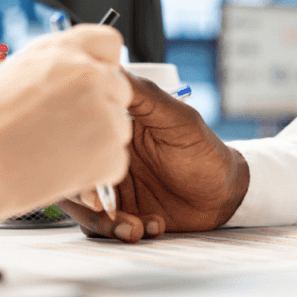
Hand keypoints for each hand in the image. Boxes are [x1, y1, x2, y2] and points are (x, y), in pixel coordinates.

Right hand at [0, 25, 132, 217]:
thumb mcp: (14, 74)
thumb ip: (51, 70)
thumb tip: (67, 79)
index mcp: (64, 49)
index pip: (108, 43)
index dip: (100, 66)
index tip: (88, 84)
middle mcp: (89, 73)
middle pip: (118, 89)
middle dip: (99, 109)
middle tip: (65, 130)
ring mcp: (103, 111)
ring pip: (118, 128)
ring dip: (97, 143)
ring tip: (53, 154)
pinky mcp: (108, 150)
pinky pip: (115, 163)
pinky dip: (95, 173)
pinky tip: (60, 172)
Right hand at [58, 74, 248, 242]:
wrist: (226, 194)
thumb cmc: (205, 150)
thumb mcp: (176, 118)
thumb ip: (142, 94)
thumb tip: (109, 65)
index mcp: (111, 129)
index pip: (74, 140)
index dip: (75, 162)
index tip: (93, 182)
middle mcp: (105, 157)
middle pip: (70, 179)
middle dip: (87, 202)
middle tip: (110, 211)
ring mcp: (111, 188)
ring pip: (83, 210)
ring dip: (107, 224)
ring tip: (137, 227)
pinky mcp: (122, 214)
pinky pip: (104, 229)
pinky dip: (125, 231)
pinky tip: (153, 224)